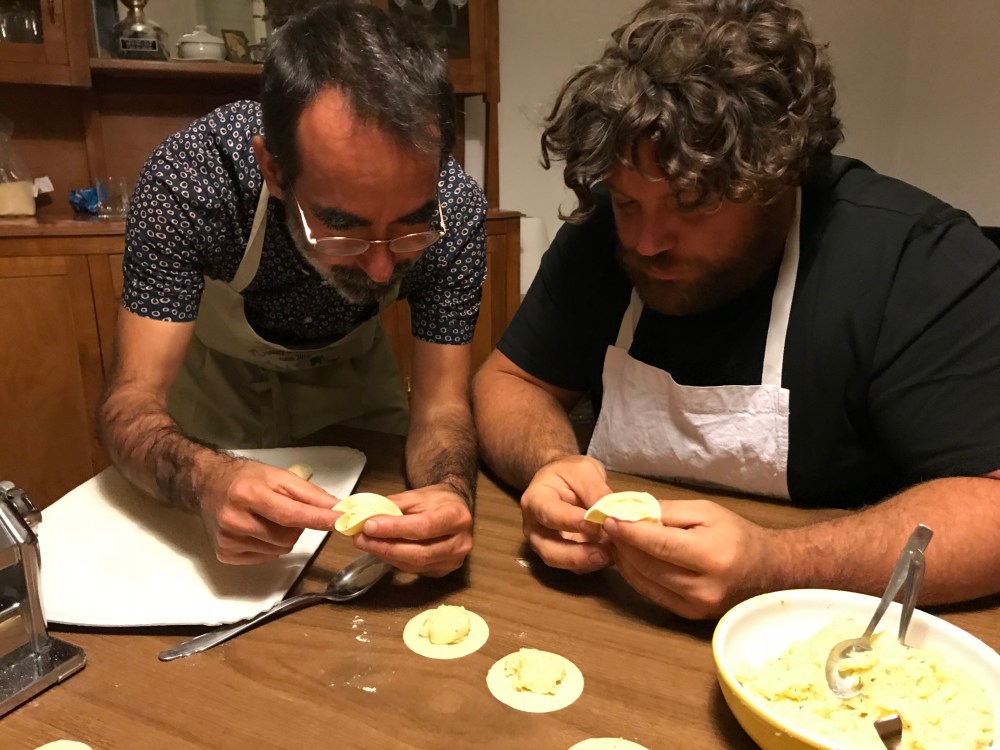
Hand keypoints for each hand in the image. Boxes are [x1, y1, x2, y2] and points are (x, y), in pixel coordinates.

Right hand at [200, 460, 339, 564]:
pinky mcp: (225, 553)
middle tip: (284, 510)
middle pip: (287, 536)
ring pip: (279, 549)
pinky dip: (270, 546)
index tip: (342, 521)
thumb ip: (310, 493)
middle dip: (296, 526)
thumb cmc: (248, 478)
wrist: (209, 485)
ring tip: (268, 518)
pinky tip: (257, 530)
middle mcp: (234, 519)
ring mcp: (228, 540)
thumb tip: (338, 508)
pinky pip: (266, 557)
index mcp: (248, 494)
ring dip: (284, 536)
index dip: (319, 519)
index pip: (291, 514)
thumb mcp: (280, 476)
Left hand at [352, 483, 472, 576]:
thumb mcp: (415, 495)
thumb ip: (392, 506)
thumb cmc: (435, 500)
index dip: (395, 529)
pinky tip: (384, 551)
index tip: (369, 525)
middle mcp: (460, 542)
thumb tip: (364, 517)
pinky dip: (396, 561)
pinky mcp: (444, 571)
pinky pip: (415, 570)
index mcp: (456, 517)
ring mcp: (454, 561)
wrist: (454, 509)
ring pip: (415, 565)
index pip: (423, 527)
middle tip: (361, 539)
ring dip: (387, 556)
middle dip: (386, 547)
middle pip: (420, 552)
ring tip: (367, 544)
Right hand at [520, 455, 614, 572]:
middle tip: (603, 551)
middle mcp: (534, 527)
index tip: (595, 524)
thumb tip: (610, 514)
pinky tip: (610, 556)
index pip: (548, 514)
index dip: (569, 521)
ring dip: (585, 562)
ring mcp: (545, 543)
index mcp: (535, 500)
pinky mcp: (561, 554)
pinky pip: (573, 566)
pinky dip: (591, 564)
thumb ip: (595, 490)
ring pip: (559, 562)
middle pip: (547, 549)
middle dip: (576, 554)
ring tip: (610, 555)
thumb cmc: (570, 473)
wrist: (564, 482)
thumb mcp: (584, 471)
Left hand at [604, 499, 773, 618]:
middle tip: (608, 529)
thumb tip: (631, 513)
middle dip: (623, 545)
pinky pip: (653, 594)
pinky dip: (636, 576)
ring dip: (625, 561)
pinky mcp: (690, 616)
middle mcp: (702, 586)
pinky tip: (629, 561)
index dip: (629, 532)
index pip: (658, 544)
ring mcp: (696, 606)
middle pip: (647, 565)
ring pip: (645, 581)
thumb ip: (668, 512)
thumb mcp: (706, 511)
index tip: (608, 519)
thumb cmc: (737, 534)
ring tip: (616, 542)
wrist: (769, 570)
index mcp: (710, 556)